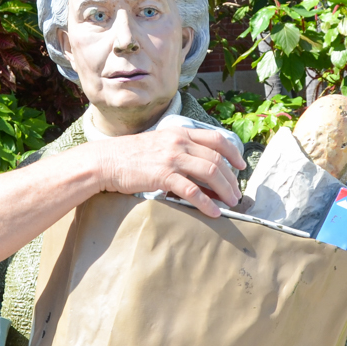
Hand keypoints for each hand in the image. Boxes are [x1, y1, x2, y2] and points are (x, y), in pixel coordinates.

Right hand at [97, 127, 244, 216]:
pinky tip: (213, 212)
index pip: (215, 138)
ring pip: (210, 172)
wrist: (106, 160)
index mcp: (179, 133)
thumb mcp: (157, 144)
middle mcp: (179, 142)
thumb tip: (197, 170)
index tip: (241, 164)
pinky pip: (192, 190)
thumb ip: (178, 151)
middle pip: (217, 158)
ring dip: (224, 189)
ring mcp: (172, 158)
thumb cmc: (128, 156)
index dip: (233, 152)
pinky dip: (206, 203)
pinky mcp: (163, 175)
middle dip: (231, 178)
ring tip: (230, 203)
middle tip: (236, 193)